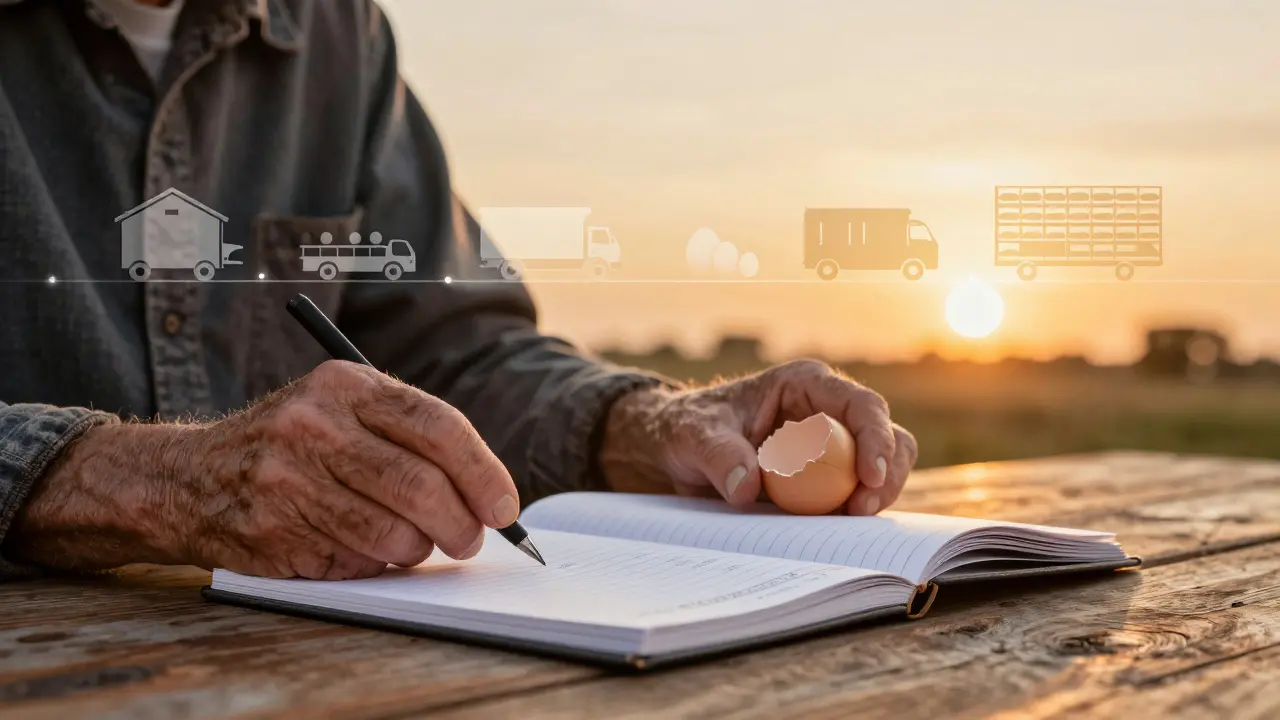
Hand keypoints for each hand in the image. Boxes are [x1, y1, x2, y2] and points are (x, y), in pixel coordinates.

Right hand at [6, 361, 518, 578]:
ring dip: (421, 549)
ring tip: (418, 543)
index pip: (438, 426)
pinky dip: (378, 564)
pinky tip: (367, 548)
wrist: (190, 477)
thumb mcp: (344, 409)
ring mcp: (289, 477)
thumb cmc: (294, 444)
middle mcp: (315, 423)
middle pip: (422, 485)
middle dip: (462, 524)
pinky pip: (356, 559)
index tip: (505, 507)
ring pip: (394, 532)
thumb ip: (411, 437)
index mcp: (346, 383)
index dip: (483, 472)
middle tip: (471, 539)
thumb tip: (488, 494)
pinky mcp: (274, 528)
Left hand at [600, 360, 917, 515]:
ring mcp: (831, 445)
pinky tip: (833, 532)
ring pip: (880, 469)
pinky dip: (852, 513)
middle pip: (887, 437)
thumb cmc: (687, 427)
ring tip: (849, 523)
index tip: (868, 477)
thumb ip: (719, 456)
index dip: (875, 438)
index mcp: (805, 384)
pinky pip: (853, 495)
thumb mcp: (694, 436)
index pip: (860, 405)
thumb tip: (746, 489)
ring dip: (875, 497)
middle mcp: (828, 411)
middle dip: (885, 475)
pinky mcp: (824, 477)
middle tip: (861, 511)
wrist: (678, 448)